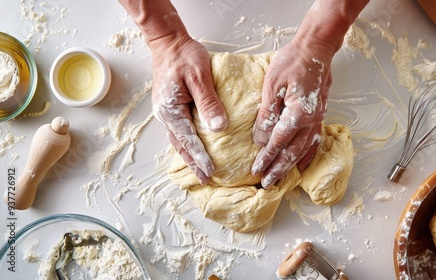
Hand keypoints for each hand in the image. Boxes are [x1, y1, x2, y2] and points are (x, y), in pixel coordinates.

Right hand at [150, 34, 227, 183]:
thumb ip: (208, 102)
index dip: (200, 157)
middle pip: (180, 145)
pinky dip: (187, 144)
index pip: (188, 139)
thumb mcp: (199, 76)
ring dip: (189, 157)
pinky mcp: (172, 108)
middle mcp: (166, 114)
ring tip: (201, 172)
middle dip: (193, 164)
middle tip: (206, 180)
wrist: (169, 43)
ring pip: (179, 141)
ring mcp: (167, 112)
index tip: (210, 171)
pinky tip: (195, 150)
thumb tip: (219, 127)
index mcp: (171, 109)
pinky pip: (180, 132)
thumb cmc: (184, 56)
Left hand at [252, 40, 332, 187]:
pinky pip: (315, 140)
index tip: (256, 169)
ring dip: (291, 166)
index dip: (266, 157)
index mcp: (298, 113)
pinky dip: (309, 155)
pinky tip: (303, 164)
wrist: (316, 48)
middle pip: (293, 151)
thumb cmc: (292, 61)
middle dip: (278, 168)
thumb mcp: (272, 85)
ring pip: (304, 149)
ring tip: (281, 178)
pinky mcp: (319, 114)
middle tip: (266, 183)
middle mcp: (311, 119)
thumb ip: (267, 114)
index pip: (279, 141)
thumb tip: (260, 139)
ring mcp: (318, 118)